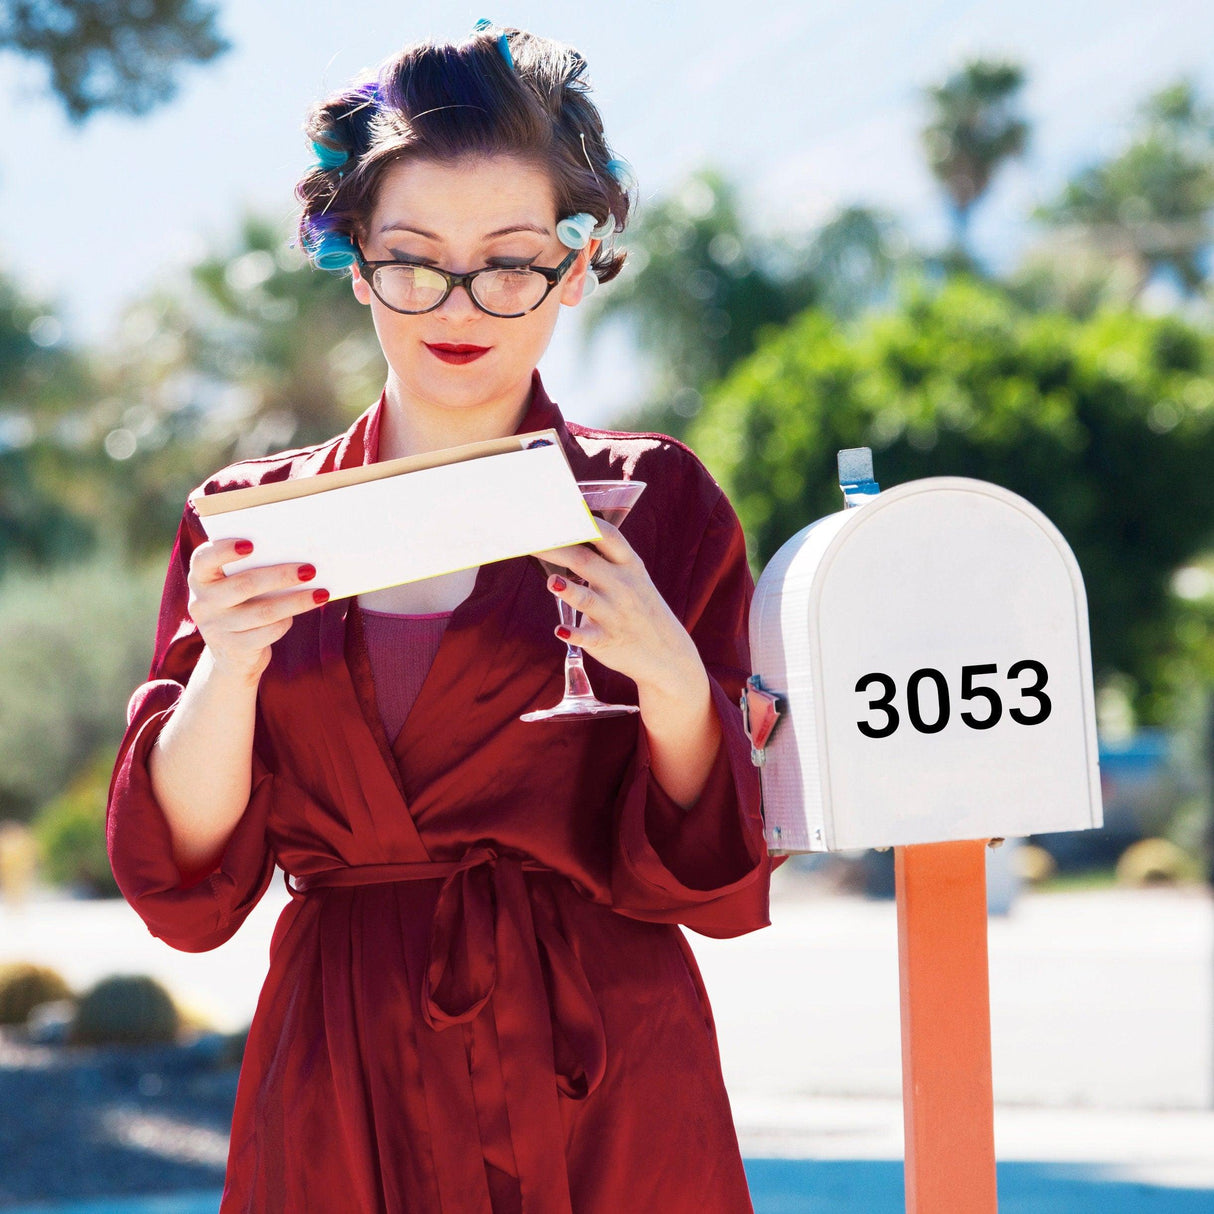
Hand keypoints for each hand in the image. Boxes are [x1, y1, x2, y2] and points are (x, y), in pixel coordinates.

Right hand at [187, 538, 327, 682]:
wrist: (233, 655)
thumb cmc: (243, 606)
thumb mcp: (237, 588)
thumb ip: (253, 570)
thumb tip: (297, 558)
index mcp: (201, 578)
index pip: (204, 559)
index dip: (224, 550)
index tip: (251, 544)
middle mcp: (202, 603)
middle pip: (244, 585)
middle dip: (281, 576)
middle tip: (310, 569)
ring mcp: (215, 628)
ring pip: (262, 611)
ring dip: (296, 601)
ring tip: (321, 593)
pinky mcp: (233, 648)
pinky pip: (268, 632)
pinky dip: (286, 622)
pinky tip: (300, 613)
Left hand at [534, 519, 702, 696]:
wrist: (665, 652)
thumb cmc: (638, 607)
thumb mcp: (631, 578)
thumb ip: (603, 560)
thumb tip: (563, 536)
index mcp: (628, 565)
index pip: (608, 536)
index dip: (586, 522)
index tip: (563, 510)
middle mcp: (622, 586)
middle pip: (585, 562)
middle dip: (557, 549)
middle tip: (530, 540)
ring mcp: (615, 614)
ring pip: (587, 599)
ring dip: (568, 590)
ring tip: (552, 582)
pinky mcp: (607, 639)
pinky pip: (588, 636)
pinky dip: (573, 634)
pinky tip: (560, 631)